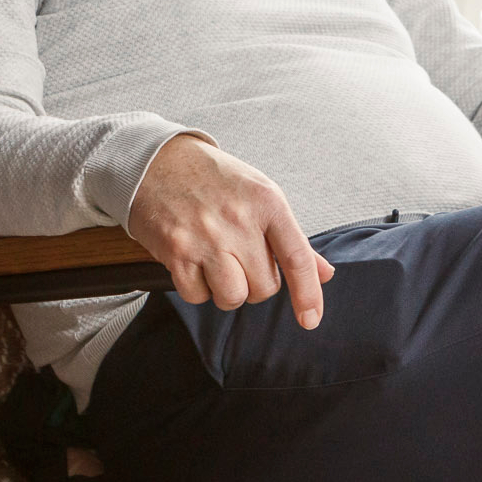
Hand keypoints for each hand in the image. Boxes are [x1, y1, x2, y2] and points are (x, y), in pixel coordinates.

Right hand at [127, 136, 332, 326]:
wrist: (156, 162)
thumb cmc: (214, 180)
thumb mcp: (260, 195)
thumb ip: (292, 239)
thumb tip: (325, 274)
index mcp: (267, 202)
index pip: (297, 258)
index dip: (308, 294)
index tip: (311, 319)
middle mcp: (239, 220)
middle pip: (264, 287)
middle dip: (255, 284)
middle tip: (241, 261)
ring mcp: (206, 237)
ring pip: (232, 297)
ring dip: (227, 291)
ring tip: (217, 264)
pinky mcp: (176, 251)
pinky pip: (197, 296)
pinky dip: (198, 289)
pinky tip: (194, 263)